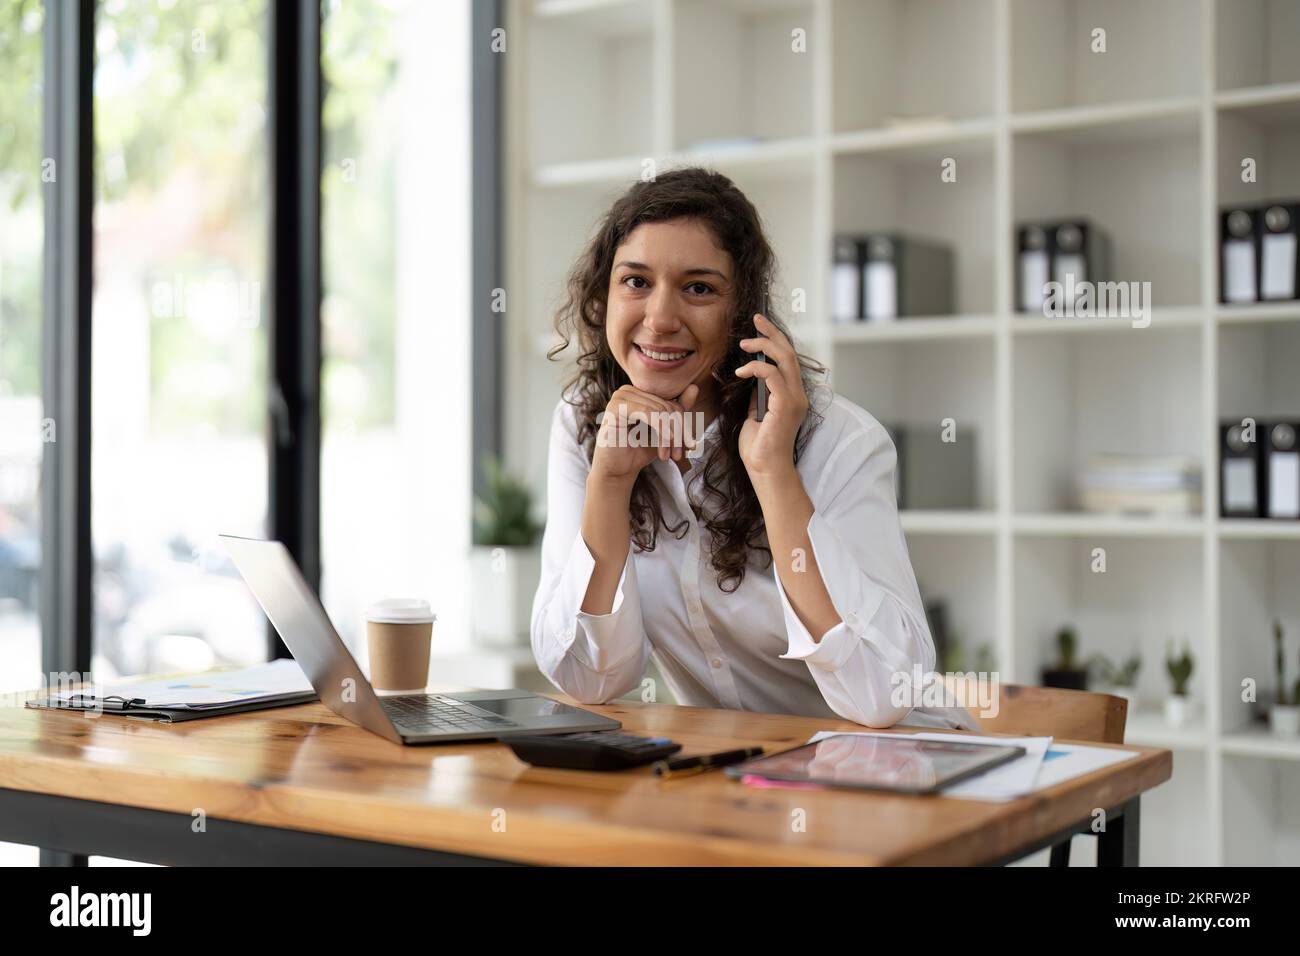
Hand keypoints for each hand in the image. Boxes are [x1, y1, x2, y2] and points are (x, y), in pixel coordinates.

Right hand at [590, 383, 700, 484]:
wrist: (617, 469)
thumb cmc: (639, 449)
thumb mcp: (665, 431)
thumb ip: (678, 410)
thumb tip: (694, 387)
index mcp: (639, 392)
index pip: (671, 402)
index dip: (684, 424)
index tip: (691, 445)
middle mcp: (628, 390)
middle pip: (667, 406)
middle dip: (678, 432)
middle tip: (680, 453)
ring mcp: (620, 397)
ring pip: (660, 410)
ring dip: (671, 435)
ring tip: (672, 454)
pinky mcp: (615, 408)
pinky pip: (647, 412)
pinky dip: (661, 429)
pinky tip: (666, 445)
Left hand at [735, 313, 808, 480]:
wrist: (765, 469)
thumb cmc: (758, 447)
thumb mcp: (755, 414)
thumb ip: (757, 395)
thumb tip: (751, 378)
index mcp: (792, 395)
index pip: (787, 359)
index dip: (775, 339)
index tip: (759, 327)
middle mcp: (798, 394)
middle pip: (789, 352)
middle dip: (772, 333)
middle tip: (756, 319)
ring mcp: (795, 399)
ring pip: (785, 359)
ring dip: (763, 346)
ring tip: (745, 343)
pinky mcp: (786, 405)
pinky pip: (773, 375)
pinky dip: (756, 368)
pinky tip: (741, 371)